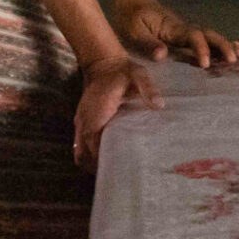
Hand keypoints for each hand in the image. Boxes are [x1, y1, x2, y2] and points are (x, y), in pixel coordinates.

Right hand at [73, 54, 160, 170]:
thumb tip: (159, 106)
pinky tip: (104, 160)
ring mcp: (80, 122)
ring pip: (79, 152)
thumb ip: (148, 89)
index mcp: (96, 114)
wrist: (103, 62)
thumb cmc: (122, 71)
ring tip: (112, 172)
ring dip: (91, 163)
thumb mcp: (139, 75)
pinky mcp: (81, 122)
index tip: (118, 171)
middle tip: (118, 176)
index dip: (103, 161)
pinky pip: (79, 145)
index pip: (94, 146)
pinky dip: (88, 155)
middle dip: (98, 167)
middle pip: (84, 154)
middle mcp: (84, 121)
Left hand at [113, 0, 238, 68]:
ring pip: (209, 36)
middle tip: (234, 59)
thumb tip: (163, 56)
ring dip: (225, 44)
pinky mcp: (184, 34)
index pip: (192, 36)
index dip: (200, 49)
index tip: (204, 63)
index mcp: (172, 28)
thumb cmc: (131, 16)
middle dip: (222, 46)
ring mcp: (185, 30)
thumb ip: (148, 43)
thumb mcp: (133, 31)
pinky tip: (231, 48)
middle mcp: (183, 28)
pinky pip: (205, 38)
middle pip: (208, 34)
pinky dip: (220, 43)